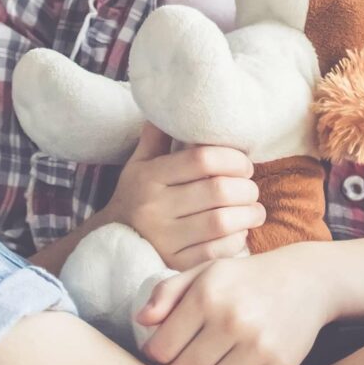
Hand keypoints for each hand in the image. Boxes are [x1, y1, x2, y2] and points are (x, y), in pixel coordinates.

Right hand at [106, 121, 265, 273]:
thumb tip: (177, 98)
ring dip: (249, 214)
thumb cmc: (135, 197)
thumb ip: (159, 135)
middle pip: (218, 190)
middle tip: (252, 188)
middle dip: (246, 187)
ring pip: (222, 222)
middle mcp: (154, 208)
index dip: (233, 158)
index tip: (245, 164)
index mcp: (149, 177)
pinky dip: (237, 240)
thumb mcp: (139, 163)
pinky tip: (240, 232)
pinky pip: (217, 252)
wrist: (108, 245)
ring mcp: (163, 240)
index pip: (202, 158)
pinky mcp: (174, 265)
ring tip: (255, 210)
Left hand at [136, 242, 334, 364]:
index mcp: (208, 294)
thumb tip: (141, 321)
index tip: (164, 356)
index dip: (156, 358)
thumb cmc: (247, 278)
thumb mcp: (207, 272)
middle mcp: (232, 320)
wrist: (308, 279)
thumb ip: (168, 291)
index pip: (160, 350)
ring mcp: (258, 346)